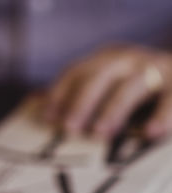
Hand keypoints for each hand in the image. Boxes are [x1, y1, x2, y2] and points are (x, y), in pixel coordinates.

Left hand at [39, 44, 171, 140]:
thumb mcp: (111, 81)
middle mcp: (130, 59)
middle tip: (69, 128)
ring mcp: (156, 68)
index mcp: (108, 58)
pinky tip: (150, 133)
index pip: (77, 72)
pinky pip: (171, 99)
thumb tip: (34, 101)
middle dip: (83, 102)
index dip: (61, 93)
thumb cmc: (141, 84)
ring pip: (133, 86)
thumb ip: (80, 91)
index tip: (47, 118)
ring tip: (100, 132)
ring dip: (114, 109)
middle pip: (101, 77)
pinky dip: (162, 116)